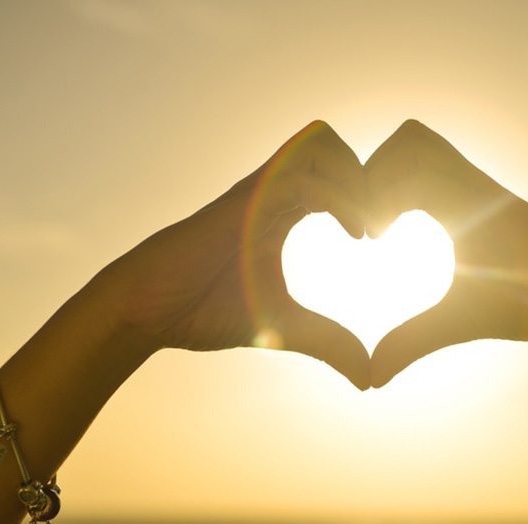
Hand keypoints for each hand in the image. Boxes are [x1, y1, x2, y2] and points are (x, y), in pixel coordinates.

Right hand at [89, 121, 370, 388]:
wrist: (147, 312)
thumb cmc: (204, 311)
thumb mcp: (283, 328)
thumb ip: (327, 342)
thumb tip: (367, 377)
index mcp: (281, 211)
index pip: (335, 173)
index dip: (367, 195)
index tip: (379, 238)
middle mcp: (271, 193)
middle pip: (332, 145)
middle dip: (369, 176)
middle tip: (380, 226)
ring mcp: (256, 191)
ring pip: (320, 143)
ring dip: (356, 178)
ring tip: (366, 229)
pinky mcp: (242, 201)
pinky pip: (299, 175)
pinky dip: (338, 196)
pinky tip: (351, 234)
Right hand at [365, 120, 527, 386]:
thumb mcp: (470, 321)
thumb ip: (415, 342)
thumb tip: (372, 378)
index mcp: (468, 203)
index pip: (406, 167)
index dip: (372, 195)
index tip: (372, 240)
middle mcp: (475, 183)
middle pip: (413, 140)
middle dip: (376, 173)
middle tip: (373, 224)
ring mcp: (484, 187)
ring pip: (429, 147)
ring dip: (396, 174)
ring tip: (388, 222)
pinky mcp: (489, 199)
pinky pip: (444, 167)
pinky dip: (415, 184)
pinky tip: (415, 228)